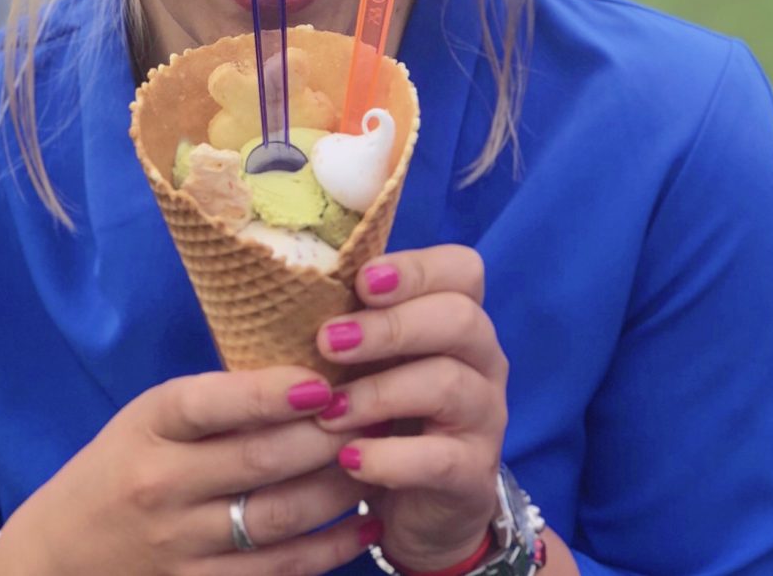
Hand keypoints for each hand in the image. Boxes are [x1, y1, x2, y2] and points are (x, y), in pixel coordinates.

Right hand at [0, 366, 381, 574]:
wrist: (58, 557)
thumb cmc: (120, 467)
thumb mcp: (149, 418)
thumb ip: (216, 402)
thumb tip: (309, 378)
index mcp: (150, 425)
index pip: (214, 401)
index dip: (274, 392)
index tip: (325, 382)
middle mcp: (162, 485)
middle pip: (261, 460)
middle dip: (328, 438)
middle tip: (375, 416)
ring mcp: (179, 546)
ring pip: (279, 519)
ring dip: (340, 491)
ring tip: (380, 463)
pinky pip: (278, 573)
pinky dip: (330, 550)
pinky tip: (365, 525)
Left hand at [314, 246, 507, 571]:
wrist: (418, 504)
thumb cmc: (384, 410)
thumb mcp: (370, 359)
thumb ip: (350, 320)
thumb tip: (287, 287)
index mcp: (456, 317)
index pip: (461, 268)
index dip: (415, 268)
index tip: (362, 281)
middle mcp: (482, 360)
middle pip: (460, 319)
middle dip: (390, 326)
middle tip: (328, 342)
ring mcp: (485, 417)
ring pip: (449, 383)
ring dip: (380, 392)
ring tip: (328, 409)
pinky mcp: (474, 474)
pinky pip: (442, 459)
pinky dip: (391, 458)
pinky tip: (349, 458)